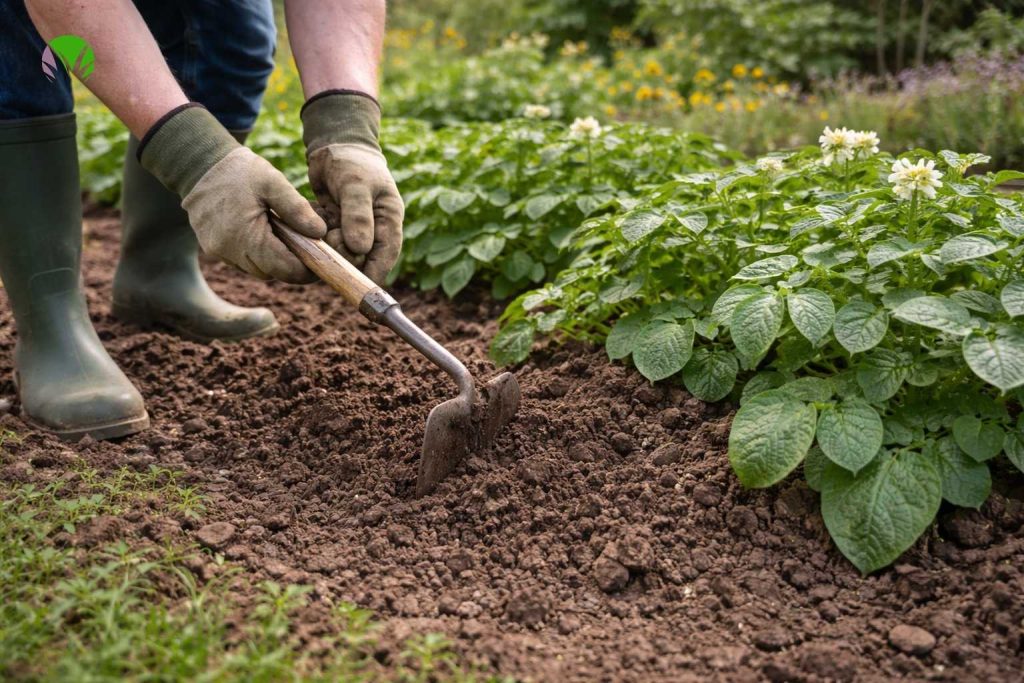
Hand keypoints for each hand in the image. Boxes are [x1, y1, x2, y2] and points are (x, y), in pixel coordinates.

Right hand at [139, 104, 325, 282]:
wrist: (200, 163)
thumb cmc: (239, 171)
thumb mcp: (273, 182)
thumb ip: (297, 209)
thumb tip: (320, 233)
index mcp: (246, 236)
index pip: (285, 269)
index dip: (307, 270)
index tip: (322, 260)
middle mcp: (229, 250)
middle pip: (272, 273)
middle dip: (292, 264)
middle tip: (308, 245)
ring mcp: (218, 251)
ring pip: (258, 270)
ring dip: (274, 260)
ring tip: (286, 235)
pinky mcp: (213, 249)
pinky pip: (243, 261)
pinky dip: (258, 254)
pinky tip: (265, 233)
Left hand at [302, 91, 403, 283]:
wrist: (333, 145)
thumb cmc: (351, 161)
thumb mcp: (355, 185)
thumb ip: (357, 216)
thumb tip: (360, 249)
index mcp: (388, 220)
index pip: (386, 255)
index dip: (373, 272)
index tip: (356, 282)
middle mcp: (374, 229)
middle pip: (362, 259)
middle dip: (344, 255)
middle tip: (329, 239)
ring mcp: (354, 230)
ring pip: (341, 252)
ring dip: (328, 245)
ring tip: (323, 222)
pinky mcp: (335, 227)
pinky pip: (326, 242)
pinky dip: (317, 235)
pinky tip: (316, 216)